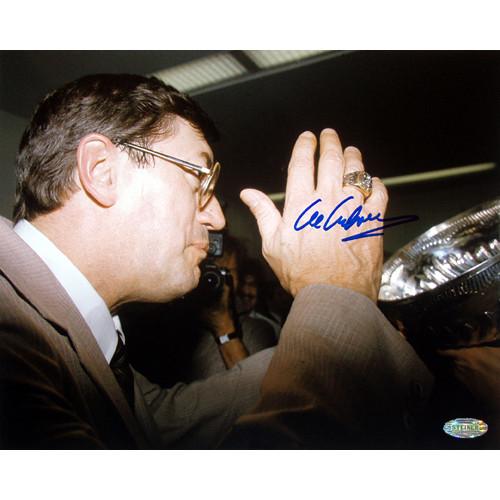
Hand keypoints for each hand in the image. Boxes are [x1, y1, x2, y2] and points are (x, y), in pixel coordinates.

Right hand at [240, 129, 387, 301]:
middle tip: (330, 134)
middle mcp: (328, 201)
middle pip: (331, 160)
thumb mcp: (273, 245)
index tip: (307, 137)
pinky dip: (375, 184)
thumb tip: (249, 193)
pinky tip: (372, 182)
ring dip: (353, 157)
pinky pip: (378, 193)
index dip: (305, 146)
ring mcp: (353, 209)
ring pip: (356, 172)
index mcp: (302, 205)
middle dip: (330, 142)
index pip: (302, 164)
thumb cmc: (302, 274)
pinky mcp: (373, 221)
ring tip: (351, 151)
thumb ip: (263, 214)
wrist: (335, 295)